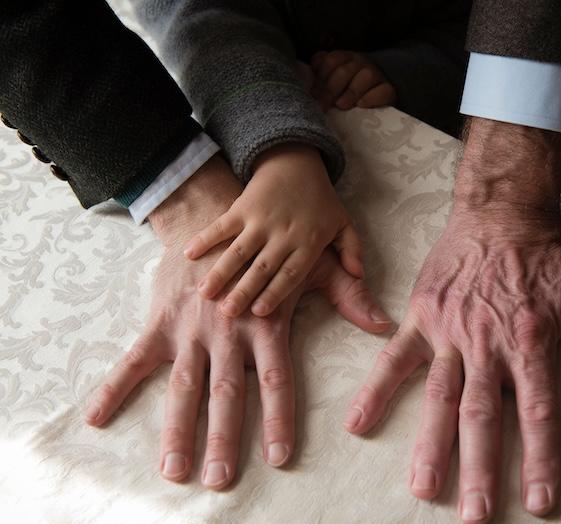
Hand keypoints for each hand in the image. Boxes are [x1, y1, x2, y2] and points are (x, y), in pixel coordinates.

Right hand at [85, 157, 390, 488]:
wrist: (215, 212)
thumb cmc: (271, 245)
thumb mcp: (313, 265)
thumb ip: (347, 296)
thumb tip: (385, 323)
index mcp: (266, 322)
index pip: (276, 377)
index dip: (279, 417)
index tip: (279, 456)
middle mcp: (228, 330)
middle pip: (226, 391)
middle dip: (224, 437)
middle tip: (219, 479)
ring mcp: (190, 328)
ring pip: (183, 384)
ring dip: (177, 429)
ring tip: (173, 470)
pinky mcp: (160, 322)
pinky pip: (134, 359)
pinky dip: (115, 387)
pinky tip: (97, 418)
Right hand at [183, 143, 364, 317]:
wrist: (297, 161)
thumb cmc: (320, 199)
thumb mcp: (343, 223)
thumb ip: (352, 250)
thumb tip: (359, 275)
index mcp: (308, 242)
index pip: (290, 273)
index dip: (275, 292)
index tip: (259, 312)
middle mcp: (283, 234)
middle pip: (262, 267)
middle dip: (244, 290)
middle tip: (227, 313)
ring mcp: (260, 220)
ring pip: (238, 250)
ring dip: (221, 271)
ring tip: (204, 293)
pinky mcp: (242, 207)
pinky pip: (221, 225)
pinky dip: (205, 238)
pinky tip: (189, 254)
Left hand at [310, 50, 395, 110]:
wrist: (377, 95)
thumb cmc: (349, 88)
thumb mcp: (333, 79)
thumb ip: (322, 74)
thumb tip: (313, 80)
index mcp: (345, 57)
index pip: (331, 60)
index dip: (321, 77)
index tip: (314, 94)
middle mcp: (361, 62)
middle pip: (345, 70)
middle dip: (331, 89)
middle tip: (323, 105)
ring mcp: (377, 75)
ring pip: (365, 77)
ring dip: (351, 92)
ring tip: (341, 106)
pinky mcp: (389, 90)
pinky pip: (383, 91)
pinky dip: (371, 98)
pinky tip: (361, 105)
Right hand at [343, 119, 560, 523]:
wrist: (503, 209)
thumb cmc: (548, 256)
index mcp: (530, 342)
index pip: (538, 412)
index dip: (541, 459)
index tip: (539, 502)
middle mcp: (487, 343)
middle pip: (483, 415)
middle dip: (480, 468)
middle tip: (474, 515)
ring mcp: (449, 332)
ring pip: (438, 396)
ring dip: (430, 443)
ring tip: (424, 487)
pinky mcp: (422, 317)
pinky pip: (395, 358)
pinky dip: (376, 390)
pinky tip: (359, 423)